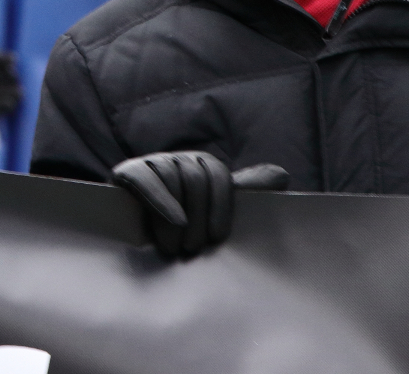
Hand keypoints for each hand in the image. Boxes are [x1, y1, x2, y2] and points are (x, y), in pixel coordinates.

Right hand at [112, 151, 289, 260]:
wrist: (138, 235)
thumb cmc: (186, 228)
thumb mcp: (216, 213)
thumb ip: (247, 194)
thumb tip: (281, 176)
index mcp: (202, 165)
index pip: (217, 173)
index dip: (221, 205)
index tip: (218, 237)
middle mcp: (178, 158)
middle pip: (195, 176)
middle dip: (197, 216)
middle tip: (194, 249)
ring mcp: (152, 162)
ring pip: (171, 178)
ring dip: (175, 218)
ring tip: (175, 247)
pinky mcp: (128, 171)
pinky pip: (145, 178)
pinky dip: (160, 200)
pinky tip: (173, 222)